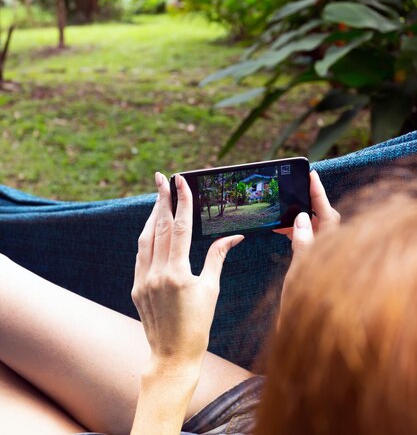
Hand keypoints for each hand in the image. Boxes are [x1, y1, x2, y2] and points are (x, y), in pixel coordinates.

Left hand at [131, 172, 243, 374]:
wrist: (173, 355)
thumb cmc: (198, 324)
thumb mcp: (211, 289)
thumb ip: (218, 257)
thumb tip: (233, 236)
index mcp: (178, 273)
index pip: (179, 227)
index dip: (181, 201)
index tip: (180, 181)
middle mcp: (157, 273)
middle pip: (158, 226)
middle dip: (161, 199)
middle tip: (162, 177)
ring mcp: (143, 280)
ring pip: (145, 238)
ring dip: (152, 216)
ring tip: (159, 198)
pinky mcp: (136, 287)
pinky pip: (140, 255)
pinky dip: (147, 237)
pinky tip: (152, 228)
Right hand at [279, 170, 339, 315]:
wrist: (302, 332)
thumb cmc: (306, 304)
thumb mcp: (301, 269)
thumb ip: (303, 241)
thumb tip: (302, 217)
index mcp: (330, 249)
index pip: (327, 213)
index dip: (319, 193)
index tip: (311, 174)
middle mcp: (329, 250)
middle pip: (322, 218)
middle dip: (308, 202)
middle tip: (294, 187)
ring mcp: (322, 257)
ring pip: (312, 229)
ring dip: (298, 218)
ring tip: (280, 212)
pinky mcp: (313, 264)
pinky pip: (305, 240)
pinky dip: (294, 231)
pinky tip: (280, 230)